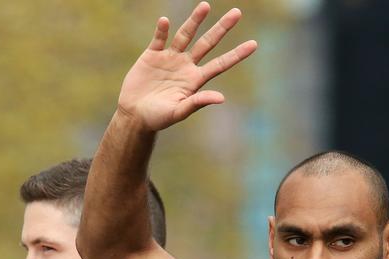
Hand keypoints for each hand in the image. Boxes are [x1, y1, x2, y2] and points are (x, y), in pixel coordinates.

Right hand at [118, 1, 256, 130]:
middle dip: (222, 28)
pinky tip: (165, 22)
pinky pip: (159, 38)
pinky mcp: (152, 55)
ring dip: (195, 20)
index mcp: (195, 80)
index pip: (221, 64)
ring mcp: (169, 58)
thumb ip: (198, 102)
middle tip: (237, 13)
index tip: (254, 44)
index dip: (237, 54)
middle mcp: (186, 66)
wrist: (134, 115)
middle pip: (207, 43)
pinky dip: (162, 30)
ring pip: (185, 35)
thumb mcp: (178, 112)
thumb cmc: (157, 118)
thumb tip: (221, 98)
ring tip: (206, 5)